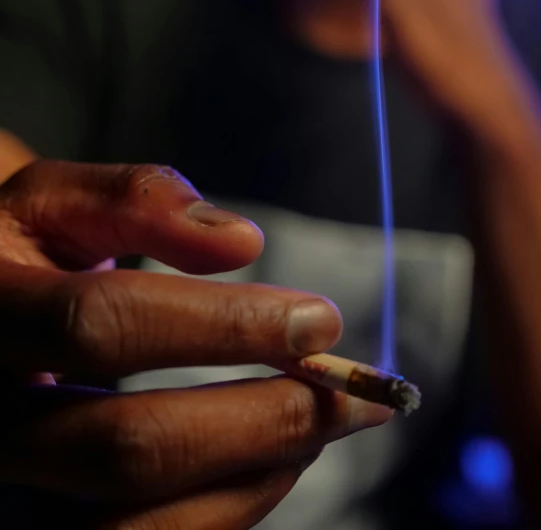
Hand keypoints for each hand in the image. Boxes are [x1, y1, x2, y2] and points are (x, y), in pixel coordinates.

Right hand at [0, 160, 390, 528]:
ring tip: (324, 424)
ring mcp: (10, 487)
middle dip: (262, 419)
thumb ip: (138, 199)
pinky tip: (272, 459)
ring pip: (134, 524)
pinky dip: (226, 511)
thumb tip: (242, 241)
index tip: (319, 320)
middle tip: (351, 391)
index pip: (98, 326)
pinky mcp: (42, 521)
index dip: (220, 326)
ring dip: (254, 476)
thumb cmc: (25, 248)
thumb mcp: (57, 200)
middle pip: (125, 448)